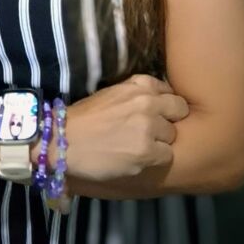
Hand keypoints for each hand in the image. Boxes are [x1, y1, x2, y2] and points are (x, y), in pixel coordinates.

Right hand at [64, 74, 188, 181]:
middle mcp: (148, 102)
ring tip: (140, 146)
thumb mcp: (113, 93)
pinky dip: (155, 159)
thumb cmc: (85, 118)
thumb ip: (138, 93)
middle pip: (180, 111)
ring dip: (160, 142)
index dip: (165, 106)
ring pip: (173, 136)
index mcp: (140, 84)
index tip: (157, 114)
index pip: (170, 91)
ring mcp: (149, 127)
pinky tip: (137, 158)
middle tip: (155, 132)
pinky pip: (167, 156)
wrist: (64, 141)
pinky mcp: (147, 151)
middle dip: (170, 121)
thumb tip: (161, 100)